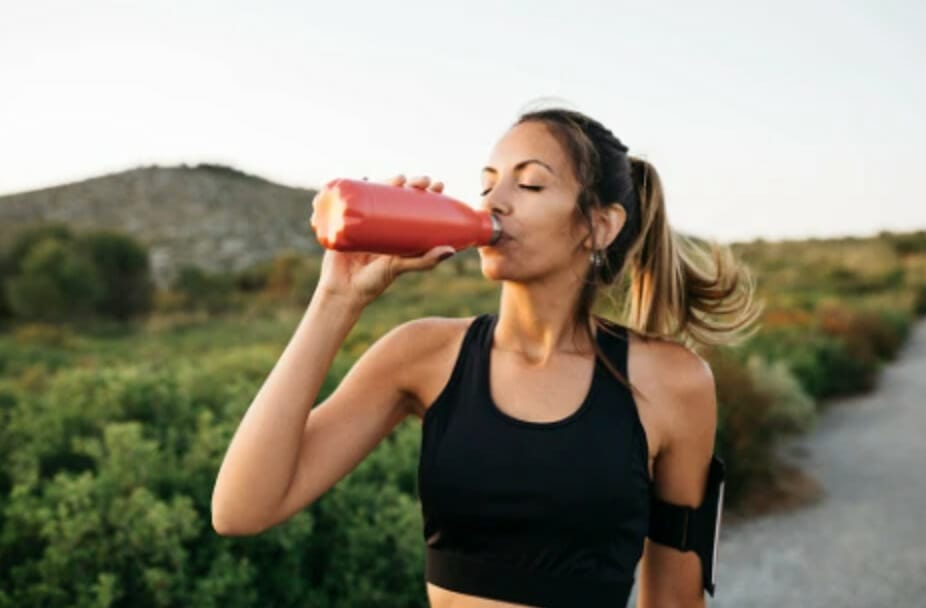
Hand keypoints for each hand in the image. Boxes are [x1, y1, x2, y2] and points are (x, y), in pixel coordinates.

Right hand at [314, 174, 454, 306]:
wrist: (342, 291)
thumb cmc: (373, 282)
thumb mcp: (400, 267)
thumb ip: (423, 261)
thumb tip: (451, 251)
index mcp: (397, 231)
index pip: (415, 205)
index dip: (427, 192)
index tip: (438, 185)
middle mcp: (381, 222)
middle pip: (397, 195)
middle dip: (411, 183)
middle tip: (422, 182)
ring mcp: (363, 220)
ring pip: (377, 193)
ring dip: (388, 180)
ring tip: (400, 178)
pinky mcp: (343, 221)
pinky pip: (350, 200)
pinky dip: (355, 186)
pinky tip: (364, 178)